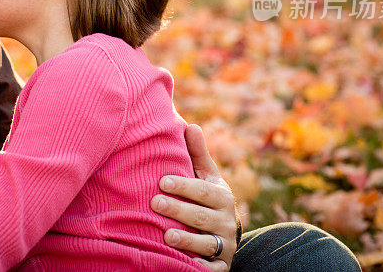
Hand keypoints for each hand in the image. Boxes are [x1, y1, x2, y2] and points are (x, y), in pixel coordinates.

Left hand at [151, 124, 237, 270]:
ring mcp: (224, 246)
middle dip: (179, 210)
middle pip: (202, 216)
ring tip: (166, 235)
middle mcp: (226, 221)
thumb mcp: (206, 177)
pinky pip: (210, 269)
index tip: (162, 181)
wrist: (224, 235)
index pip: (204, 190)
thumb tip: (190, 125)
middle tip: (155, 203)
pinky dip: (198, 266)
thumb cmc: (207, 198)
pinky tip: (180, 261)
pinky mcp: (219, 267)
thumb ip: (197, 154)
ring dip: (187, 240)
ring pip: (206, 244)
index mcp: (222, 197)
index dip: (184, 186)